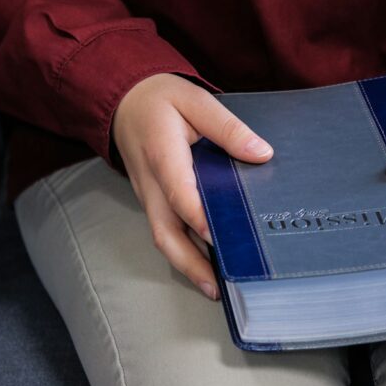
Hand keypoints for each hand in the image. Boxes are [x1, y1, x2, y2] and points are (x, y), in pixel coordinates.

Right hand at [111, 73, 273, 300]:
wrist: (123, 100)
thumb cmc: (161, 98)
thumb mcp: (195, 99)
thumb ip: (228, 127)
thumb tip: (261, 153)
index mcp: (162, 154)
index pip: (180, 193)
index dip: (199, 218)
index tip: (220, 238)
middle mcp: (151, 182)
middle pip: (165, 231)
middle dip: (190, 262)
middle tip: (219, 286)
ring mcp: (147, 194)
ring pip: (162, 237)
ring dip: (186, 264)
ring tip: (215, 287)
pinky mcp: (151, 199)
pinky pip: (164, 229)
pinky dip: (182, 251)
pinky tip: (205, 263)